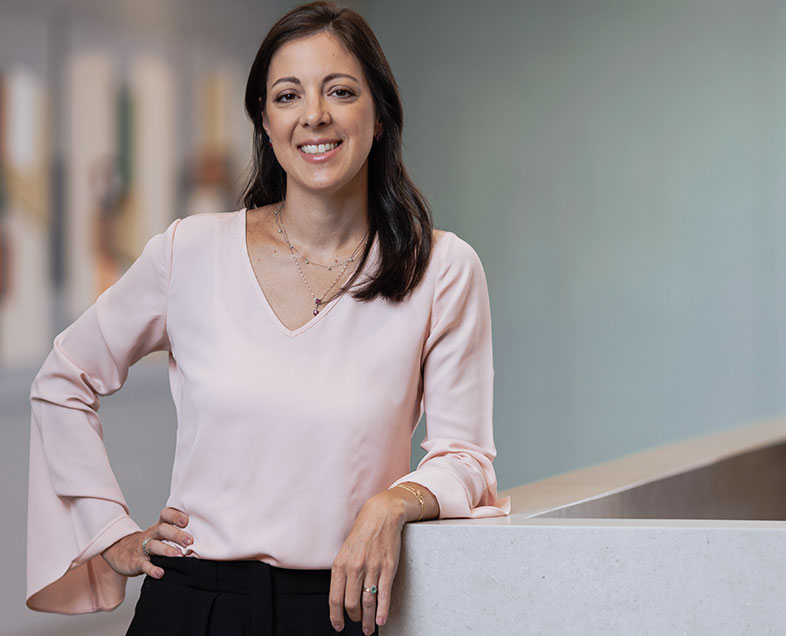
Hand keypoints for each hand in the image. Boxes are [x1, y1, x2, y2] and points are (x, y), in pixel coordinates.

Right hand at [101, 507, 192, 578]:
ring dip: (167, 550)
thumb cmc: (147, 543)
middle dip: (176, 534)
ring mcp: (142, 548)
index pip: (165, 515)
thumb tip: (203, 538)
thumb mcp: (159, 535)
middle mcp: (151, 535)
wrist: (118, 552)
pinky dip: (152, 569)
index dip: (175, 515)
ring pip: (154, 546)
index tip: (187, 520)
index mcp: (158, 527)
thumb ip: (176, 534)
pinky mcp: (136, 562)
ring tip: (179, 555)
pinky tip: (161, 573)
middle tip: (190, 540)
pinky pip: (144, 565)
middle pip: (162, 529)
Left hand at [329, 491, 407, 634]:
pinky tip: (380, 620)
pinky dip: (382, 610)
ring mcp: (372, 568)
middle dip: (354, 618)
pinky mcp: (387, 568)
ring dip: (367, 620)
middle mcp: (355, 568)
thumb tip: (341, 596)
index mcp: (340, 564)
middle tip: (357, 623)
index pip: (335, 598)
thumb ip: (342, 573)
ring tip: (368, 628)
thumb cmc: (363, 533)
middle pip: (351, 603)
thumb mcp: (345, 551)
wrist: (381, 516)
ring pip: (368, 602)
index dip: (336, 616)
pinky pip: (383, 594)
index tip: (338, 626)